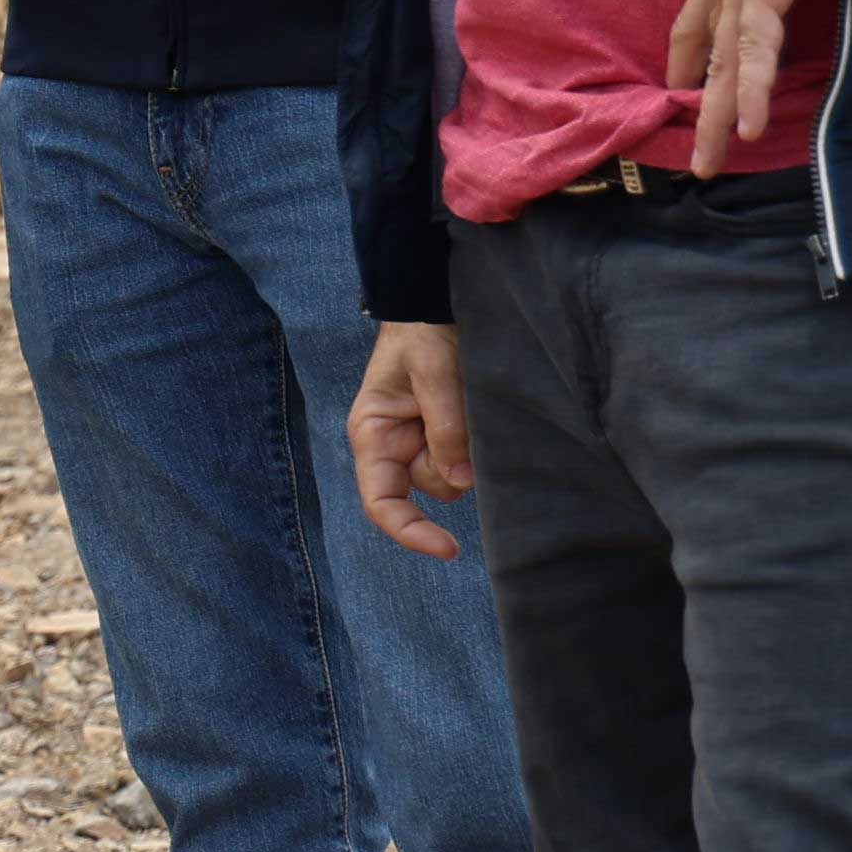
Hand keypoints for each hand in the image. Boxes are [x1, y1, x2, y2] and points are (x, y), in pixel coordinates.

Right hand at [348, 324, 471, 558]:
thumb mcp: (433, 371)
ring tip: (468, 397)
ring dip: (470, 448)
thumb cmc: (422, 331)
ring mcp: (422, 440)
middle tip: (464, 415)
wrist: (435, 302)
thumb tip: (463, 480)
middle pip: (429, 487)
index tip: (450, 548)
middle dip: (454, 465)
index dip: (411, 532)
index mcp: (373, 434)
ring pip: (455, 473)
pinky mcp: (448, 433)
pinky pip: (468, 456)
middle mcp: (395, 445)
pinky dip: (479, 443)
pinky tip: (477, 410)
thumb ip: (446, 426)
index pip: (382, 503)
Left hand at [666, 0, 850, 175]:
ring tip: (708, 164)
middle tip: (694, 160)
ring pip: (722, 63)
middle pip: (707, 57)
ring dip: (715, 116)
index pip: (704, 23)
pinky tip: (742, 126)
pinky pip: (752, 47)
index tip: (685, 90)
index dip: (694, 59)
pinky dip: (748, 86)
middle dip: (699, 110)